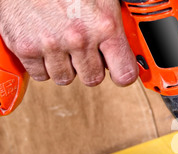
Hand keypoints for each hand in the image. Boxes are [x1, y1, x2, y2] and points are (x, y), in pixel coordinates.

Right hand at [0, 0, 137, 86]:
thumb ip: (112, 24)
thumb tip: (125, 44)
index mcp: (105, 25)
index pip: (124, 73)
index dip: (123, 73)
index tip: (119, 71)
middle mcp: (79, 38)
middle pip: (93, 78)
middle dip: (90, 67)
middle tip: (84, 51)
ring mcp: (51, 44)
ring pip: (65, 78)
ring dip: (65, 66)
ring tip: (62, 45)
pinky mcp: (25, 48)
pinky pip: (40, 74)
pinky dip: (42, 65)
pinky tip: (45, 46)